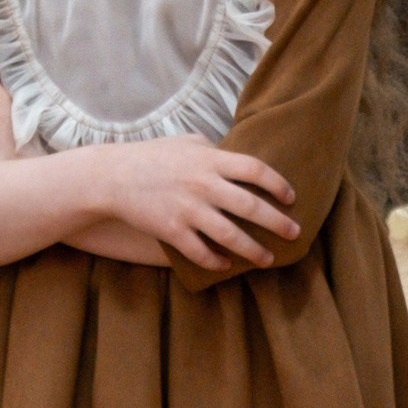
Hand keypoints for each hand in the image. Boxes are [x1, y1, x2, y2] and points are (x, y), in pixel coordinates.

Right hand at [94, 135, 300, 270]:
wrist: (113, 176)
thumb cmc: (153, 156)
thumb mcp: (188, 143)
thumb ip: (216, 151)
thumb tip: (240, 159)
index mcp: (210, 160)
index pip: (255, 169)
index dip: (277, 184)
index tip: (290, 197)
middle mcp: (203, 184)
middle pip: (251, 206)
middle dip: (277, 222)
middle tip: (294, 233)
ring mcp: (188, 209)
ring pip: (231, 236)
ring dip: (253, 250)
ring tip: (268, 259)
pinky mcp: (172, 230)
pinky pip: (201, 252)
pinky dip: (216, 261)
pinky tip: (225, 265)